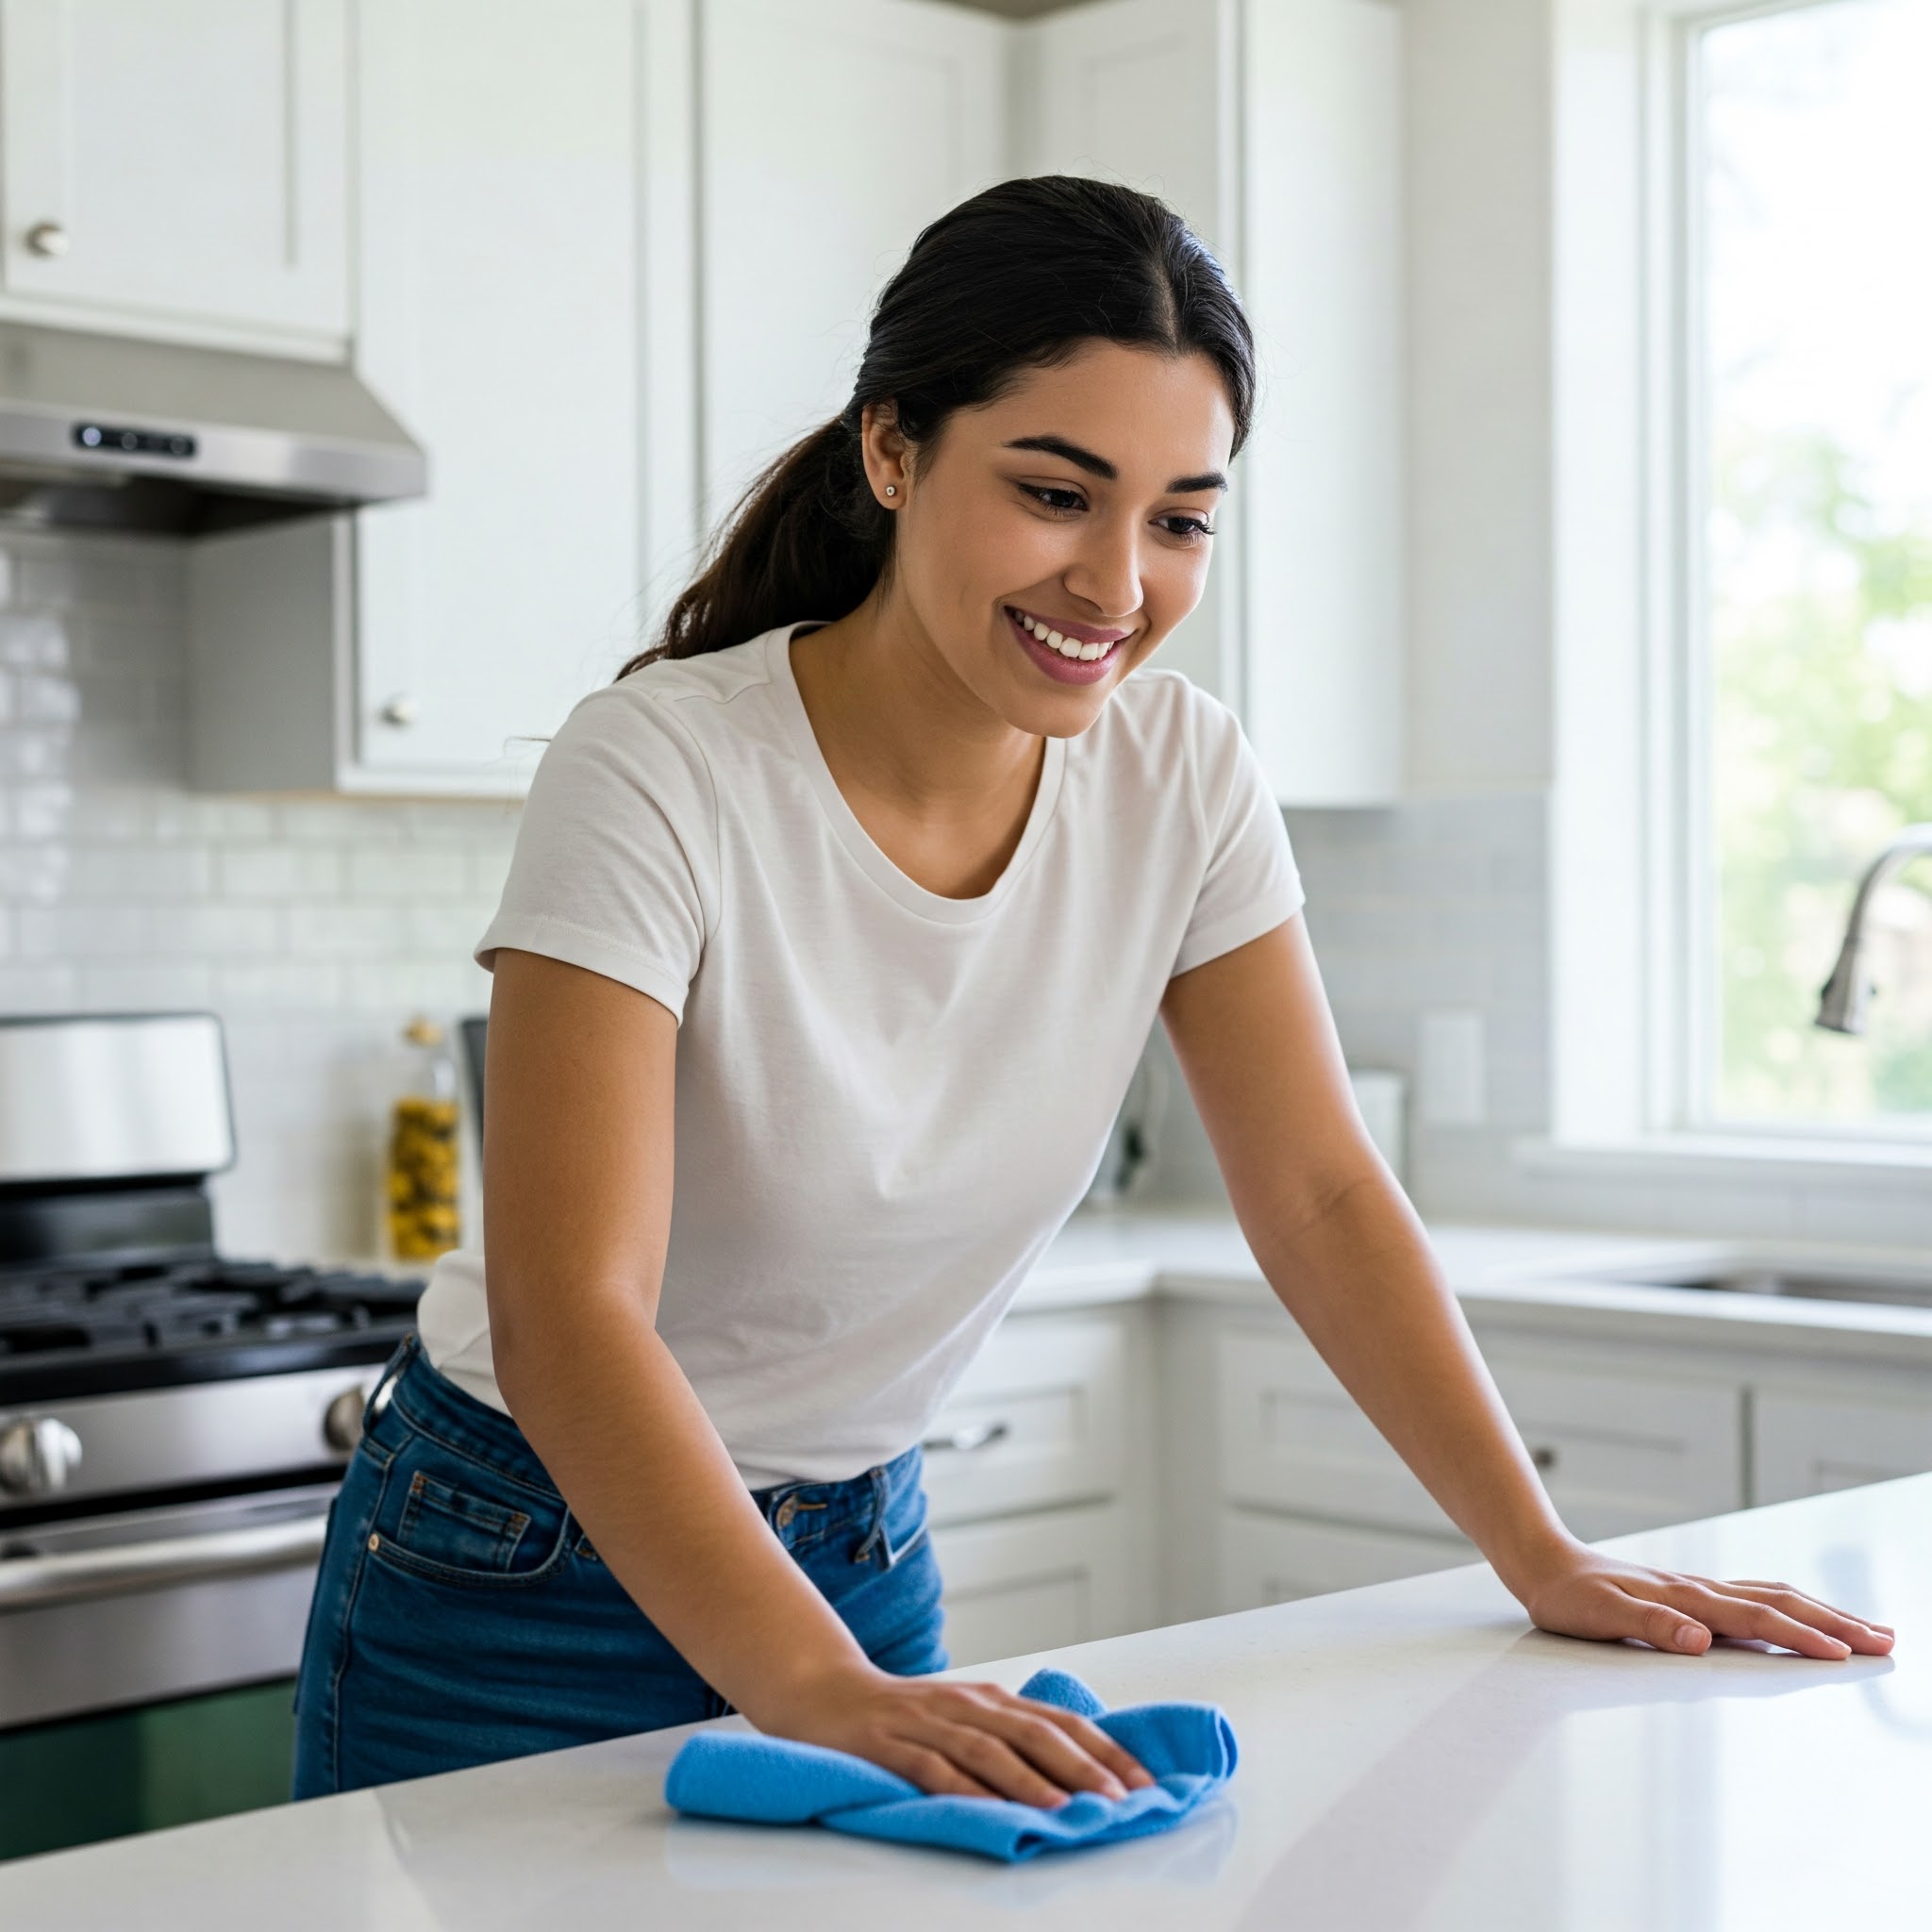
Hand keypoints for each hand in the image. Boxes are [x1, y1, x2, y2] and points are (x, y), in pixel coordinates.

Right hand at [750, 1666, 1154, 1807]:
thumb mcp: (962, 1718)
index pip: (1060, 1722)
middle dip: (1084, 1767)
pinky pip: (934, 1769)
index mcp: (991, 1699)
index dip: (1104, 1750)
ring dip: (1035, 1781)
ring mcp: (928, 1722)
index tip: (1144, 1782)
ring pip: (991, 1750)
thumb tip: (1073, 1775)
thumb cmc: (902, 1715)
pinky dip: (968, 1790)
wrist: (823, 1691)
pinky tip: (992, 1809)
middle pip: (1036, 1733)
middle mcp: (968, 1704)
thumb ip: (1007, 1739)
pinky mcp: (890, 1744)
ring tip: (1071, 1808)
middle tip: (1122, 1799)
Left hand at [1516, 1542, 1895, 1658]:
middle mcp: (1700, 1590)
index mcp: (1686, 1599)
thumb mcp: (1600, 1616)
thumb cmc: (1569, 1596)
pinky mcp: (1690, 1592)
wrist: (1543, 1562)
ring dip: (1822, 1611)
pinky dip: (1790, 1604)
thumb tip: (1700, 1640)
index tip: (1847, 1654)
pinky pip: (1754, 1596)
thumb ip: (1650, 1626)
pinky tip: (1802, 1612)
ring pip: (1773, 1596)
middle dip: (1835, 1623)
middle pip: (1779, 1603)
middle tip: (1886, 1641)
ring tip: (1865, 1627)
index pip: (1757, 1620)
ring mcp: (1698, 1588)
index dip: (1802, 1637)